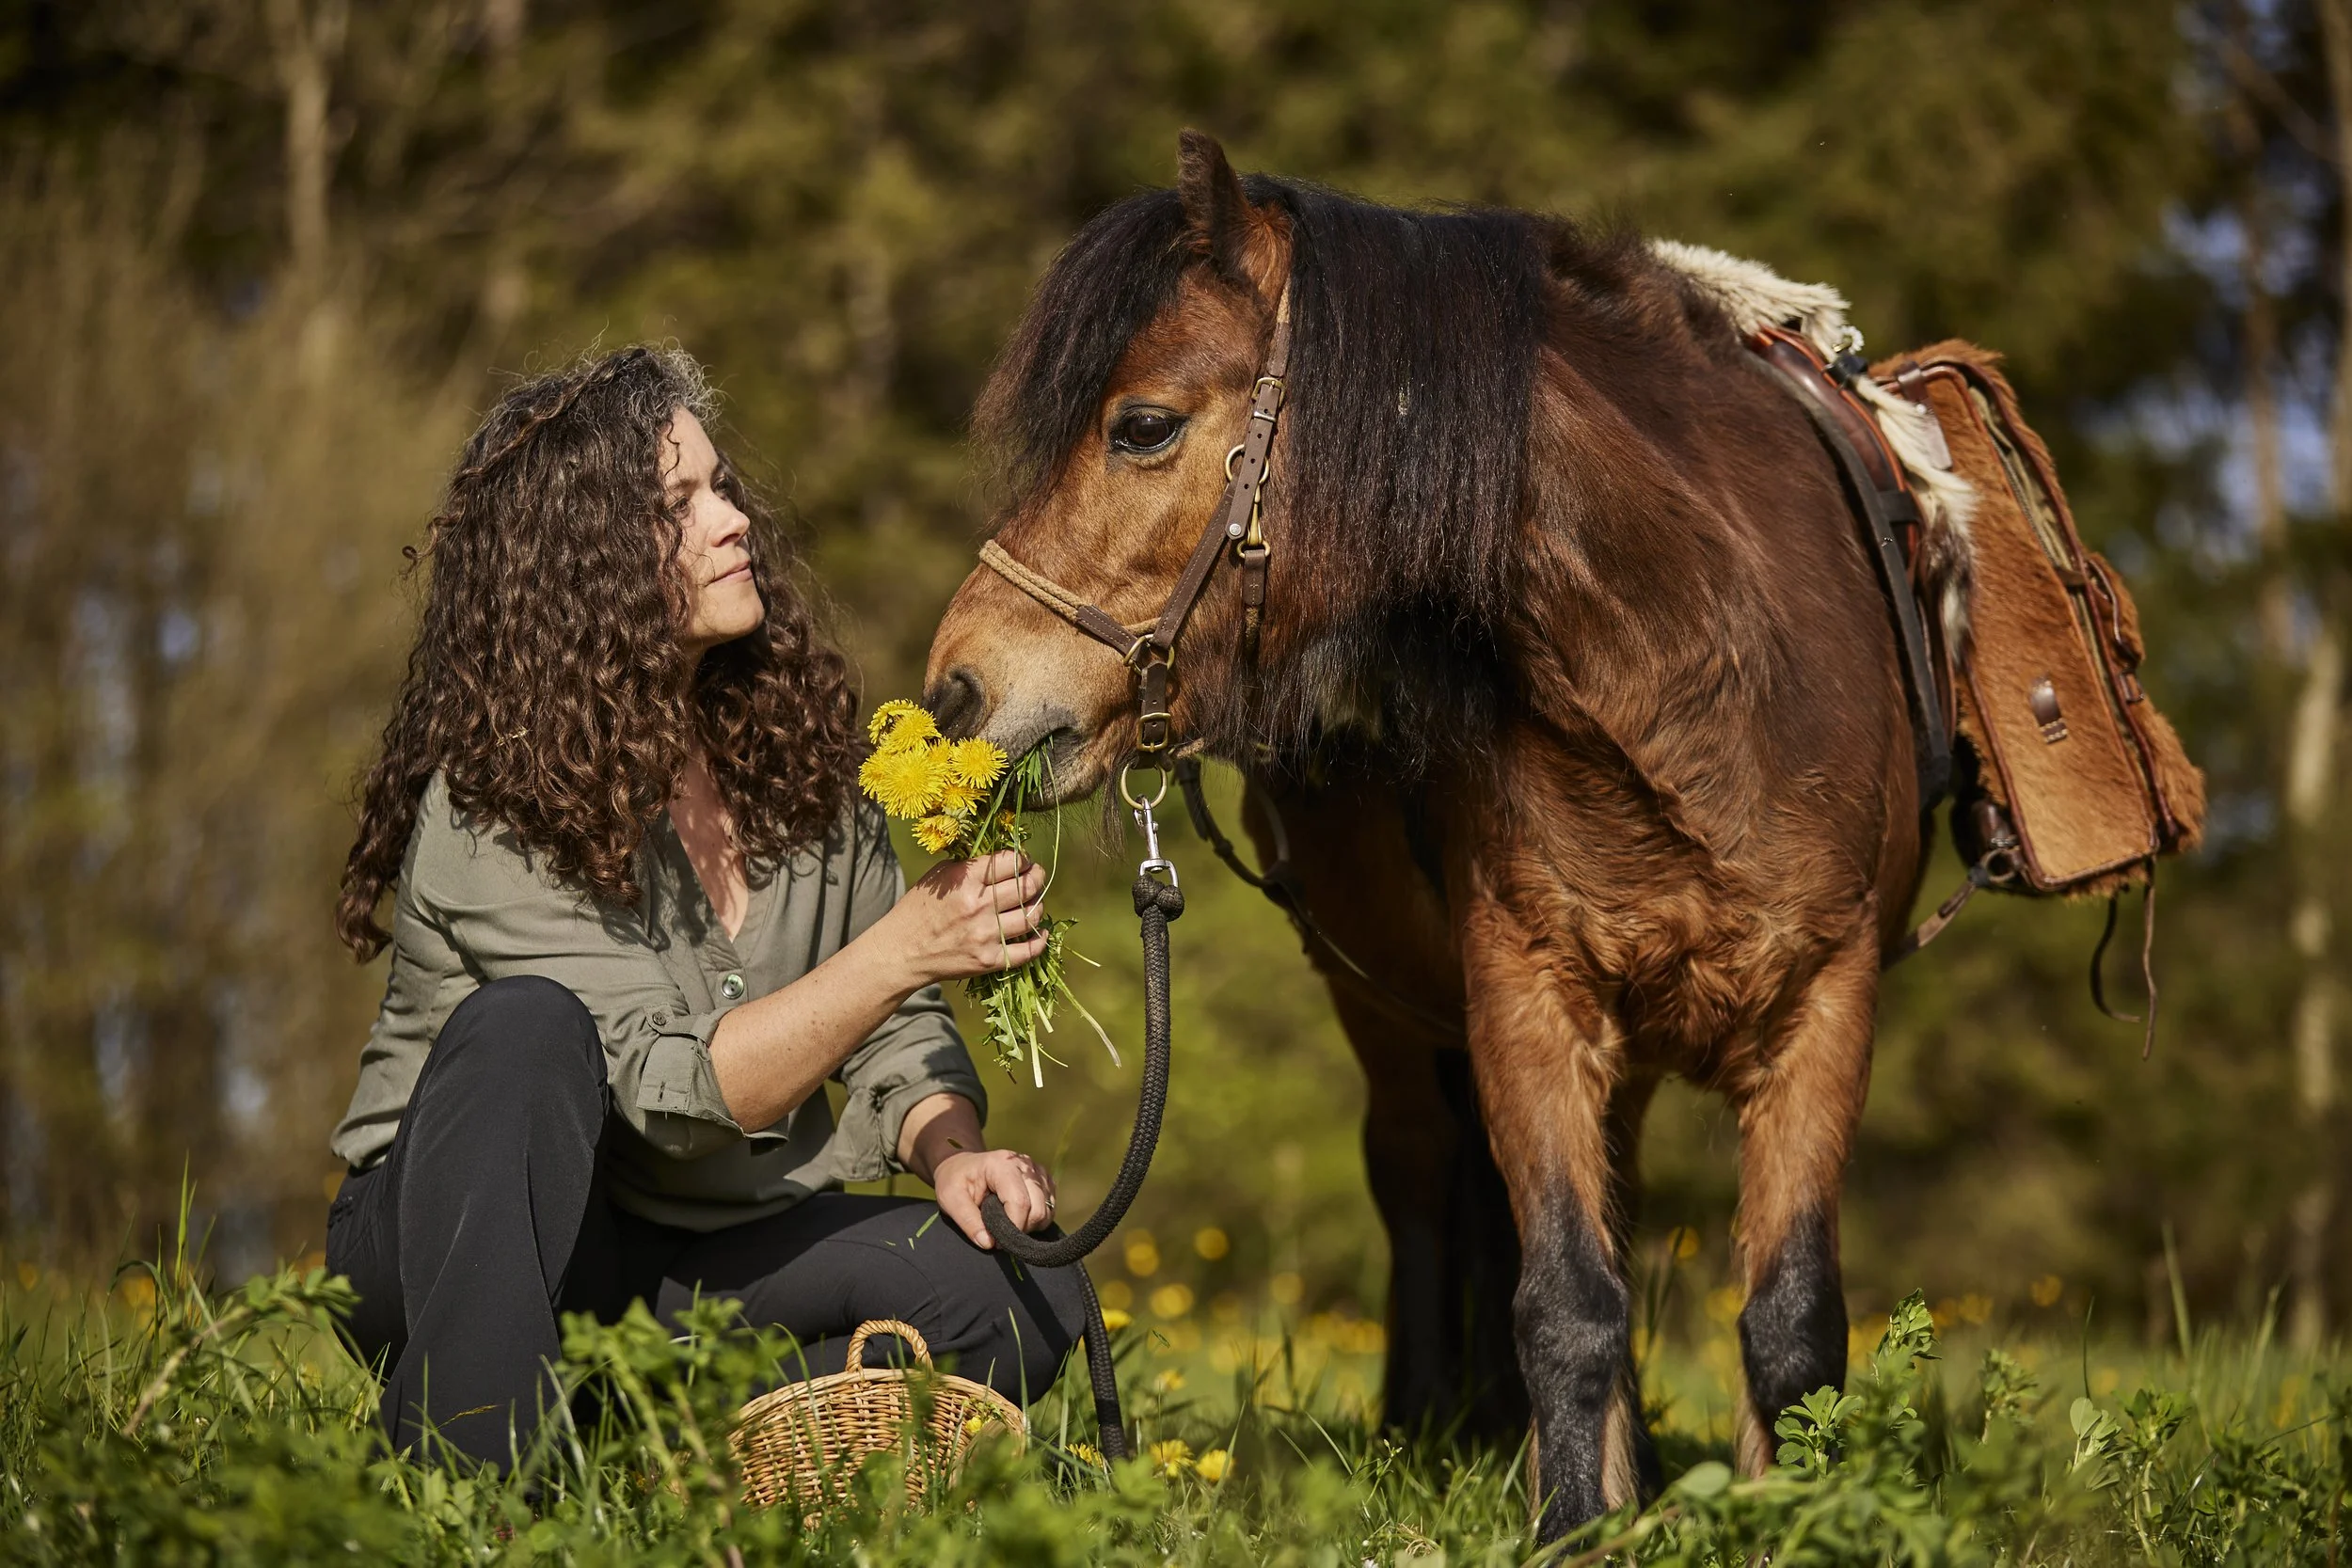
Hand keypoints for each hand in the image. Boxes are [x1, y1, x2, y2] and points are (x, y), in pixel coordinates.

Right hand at [883, 851, 1049, 989]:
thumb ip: (970, 866)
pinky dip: (1040, 940)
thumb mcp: (938, 878)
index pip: (1011, 861)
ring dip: (1037, 906)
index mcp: (965, 881)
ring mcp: (985, 935)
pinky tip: (1039, 932)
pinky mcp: (988, 960)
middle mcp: (978, 906)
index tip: (1024, 861)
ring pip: (1032, 916)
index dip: (1024, 858)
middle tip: (1037, 876)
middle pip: (1027, 887)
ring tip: (1032, 903)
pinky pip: (1028, 950)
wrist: (901, 951)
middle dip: (1038, 877)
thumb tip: (1004, 859)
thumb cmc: (918, 909)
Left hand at [931, 1147, 1056, 1248]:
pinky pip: (1050, 1208)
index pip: (1019, 1201)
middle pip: (1038, 1207)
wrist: (962, 1165)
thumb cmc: (954, 1180)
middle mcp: (1024, 1164)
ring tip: (1007, 1223)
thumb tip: (989, 1243)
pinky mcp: (1044, 1180)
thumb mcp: (950, 1199)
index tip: (997, 1242)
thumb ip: (968, 1221)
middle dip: (1021, 1229)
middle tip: (1000, 1234)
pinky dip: (1037, 1219)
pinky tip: (1019, 1217)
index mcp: (1001, 1164)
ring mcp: (1037, 1171)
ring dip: (1030, 1225)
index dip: (1012, 1228)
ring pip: (1047, 1210)